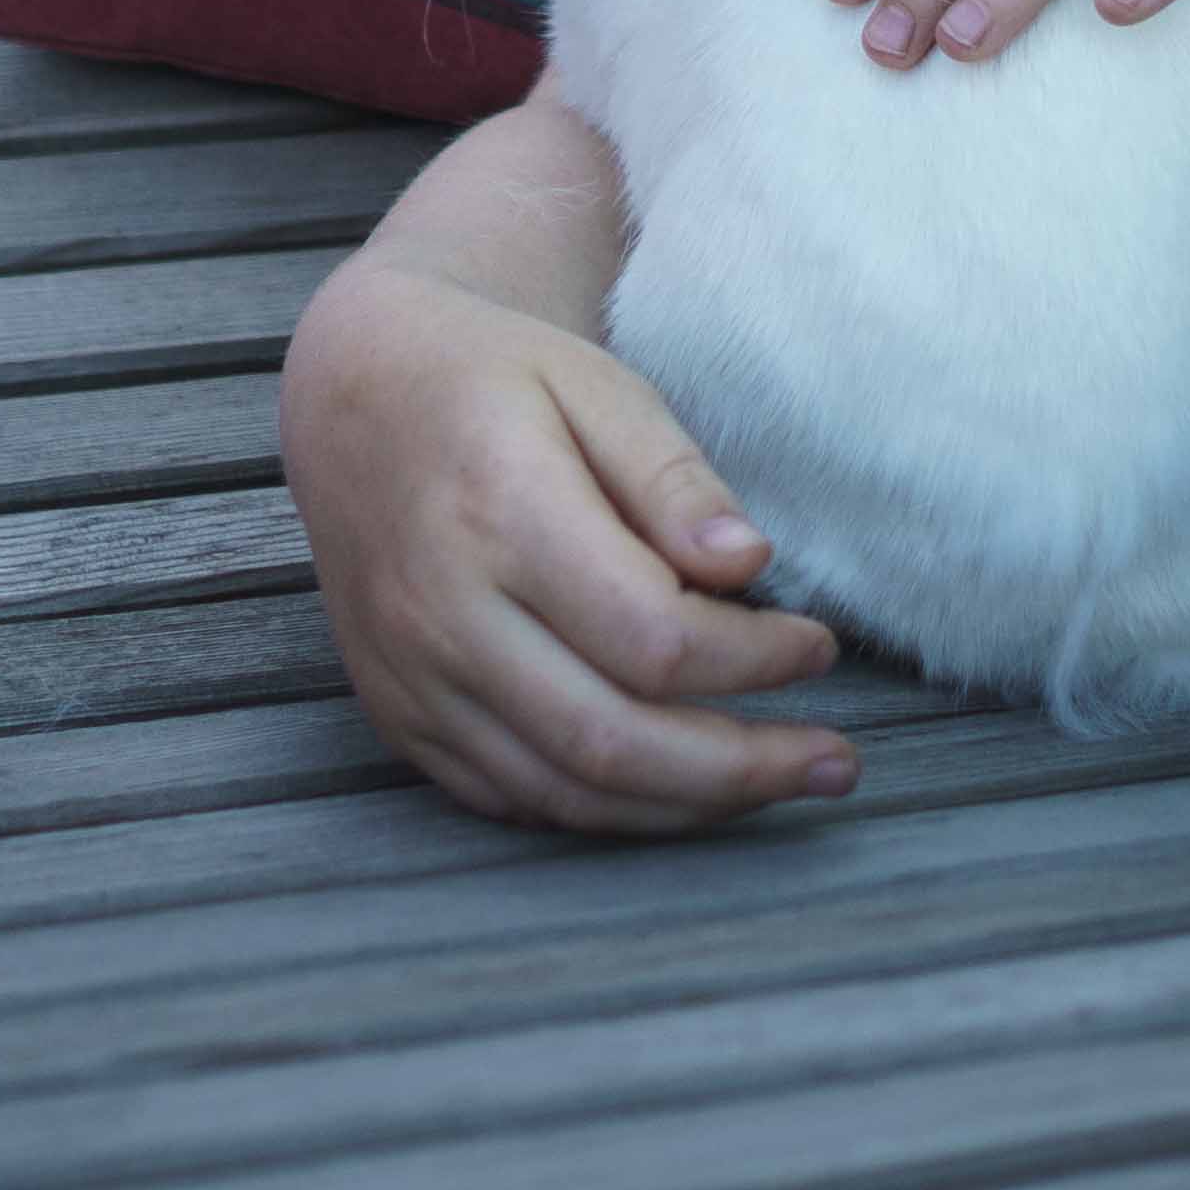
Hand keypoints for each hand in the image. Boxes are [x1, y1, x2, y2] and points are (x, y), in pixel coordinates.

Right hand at [282, 261, 856, 834]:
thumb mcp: (596, 385)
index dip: (755, 661)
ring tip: (775, 783)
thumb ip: (672, 477)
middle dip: (740, 769)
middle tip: (833, 763)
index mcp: (499, 513)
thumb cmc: (494, 381)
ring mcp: (412, 677)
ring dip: (685, 808)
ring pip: (564, 791)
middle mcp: (443, 612)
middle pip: (610, 739)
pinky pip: (511, 799)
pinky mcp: (398, 716)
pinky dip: (605, 809)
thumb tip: (749, 564)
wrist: (356, 398)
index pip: (652, 636)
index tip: (817, 644)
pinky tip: (676, 789)